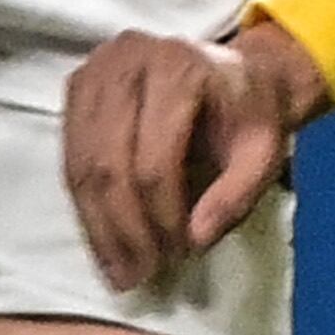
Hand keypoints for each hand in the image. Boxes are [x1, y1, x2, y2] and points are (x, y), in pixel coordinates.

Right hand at [63, 18, 325, 293]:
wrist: (237, 75)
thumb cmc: (250, 114)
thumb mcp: (265, 153)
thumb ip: (238, 195)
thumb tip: (195, 240)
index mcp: (178, 67)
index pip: (156, 159)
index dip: (162, 216)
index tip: (177, 256)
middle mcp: (128, 58)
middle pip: (111, 163)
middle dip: (124, 229)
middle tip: (138, 276)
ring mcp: (96, 69)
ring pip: (81, 164)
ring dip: (98, 226)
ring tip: (118, 270)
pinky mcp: (77, 86)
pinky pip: (69, 157)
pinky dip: (84, 204)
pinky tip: (103, 239)